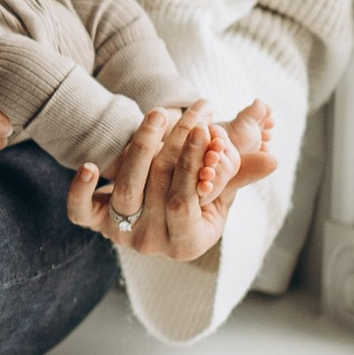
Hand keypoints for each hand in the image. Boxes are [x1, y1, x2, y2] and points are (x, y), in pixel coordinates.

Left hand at [67, 103, 278, 262]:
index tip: (207, 128)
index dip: (194, 164)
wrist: (157, 211)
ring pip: (127, 189)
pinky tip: (91, 165)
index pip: (185, 201)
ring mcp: (121, 234)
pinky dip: (81, 189)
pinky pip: (80, 211)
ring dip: (142, 145)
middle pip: (158, 186)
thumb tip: (273, 160)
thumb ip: (240, 174)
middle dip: (177, 142)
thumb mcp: (220, 189)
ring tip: (160, 114)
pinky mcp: (95, 222)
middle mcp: (152, 243)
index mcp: (188, 243)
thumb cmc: (197, 197)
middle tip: (195, 110)